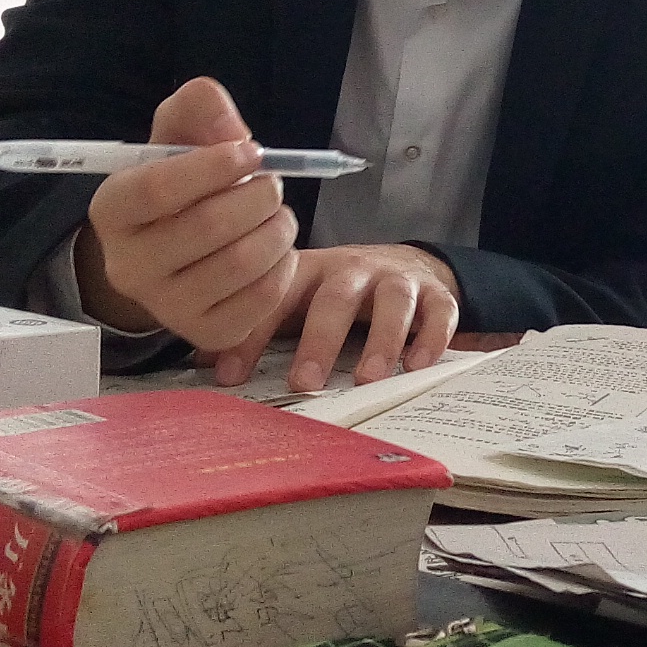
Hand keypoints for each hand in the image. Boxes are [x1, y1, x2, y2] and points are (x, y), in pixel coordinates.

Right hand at [75, 77, 297, 349]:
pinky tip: (276, 250)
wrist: (170, 254)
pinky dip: (283, 267)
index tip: (251, 151)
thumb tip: (234, 132)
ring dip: (278, 230)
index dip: (214, 165)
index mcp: (112, 209)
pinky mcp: (204, 332)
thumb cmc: (179, 184)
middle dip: (258, 197)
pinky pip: (260, 300)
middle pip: (208, 226)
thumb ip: (199, 109)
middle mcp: (128, 265)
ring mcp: (165, 306)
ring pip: (240, 264)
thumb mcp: (177, 134)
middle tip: (272, 185)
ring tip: (280, 215)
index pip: (159, 187)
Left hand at [198, 243, 460, 390]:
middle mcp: (353, 270)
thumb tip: (207, 366)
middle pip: (336, 298)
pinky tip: (418, 366)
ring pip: (393, 301)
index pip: (274, 296)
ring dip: (382, 340)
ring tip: (368, 380)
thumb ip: (256, 328)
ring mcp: (397, 279)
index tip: (231, 377)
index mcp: (308, 271)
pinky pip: (439, 309)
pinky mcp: (434, 292)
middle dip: (320, 341)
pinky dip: (432, 336)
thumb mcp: (295, 299)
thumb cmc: (336, 291)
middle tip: (305, 384)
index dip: (251, 335)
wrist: (402, 263)